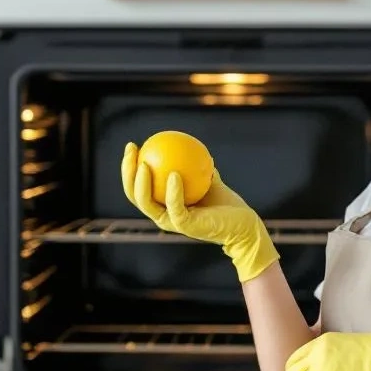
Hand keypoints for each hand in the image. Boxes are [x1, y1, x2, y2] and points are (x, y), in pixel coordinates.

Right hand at [121, 142, 279, 282]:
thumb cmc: (224, 203)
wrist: (242, 223)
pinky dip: (173, 190)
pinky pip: (174, 206)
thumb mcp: (207, 178)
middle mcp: (162, 215)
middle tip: (131, 150)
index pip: (138, 187)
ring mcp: (172, 222)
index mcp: (163, 205)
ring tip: (143, 163)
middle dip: (127, 172)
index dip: (129, 167)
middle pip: (134, 195)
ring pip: (147, 204)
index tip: (132, 146)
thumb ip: (195, 166)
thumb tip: (186, 143)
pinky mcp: (185, 227)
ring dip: (141, 184)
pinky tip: (174, 173)